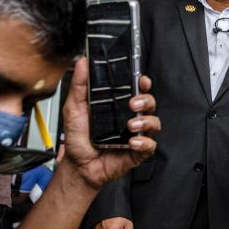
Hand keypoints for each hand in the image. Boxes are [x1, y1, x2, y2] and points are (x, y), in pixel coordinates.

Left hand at [61, 57, 158, 189]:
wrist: (78, 165)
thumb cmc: (78, 138)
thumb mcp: (74, 108)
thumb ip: (79, 85)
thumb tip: (81, 62)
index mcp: (118, 106)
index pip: (137, 90)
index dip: (143, 83)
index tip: (141, 80)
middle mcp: (130, 118)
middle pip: (150, 103)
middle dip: (146, 100)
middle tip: (133, 104)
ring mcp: (136, 134)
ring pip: (154, 122)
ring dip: (146, 121)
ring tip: (131, 126)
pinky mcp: (138, 151)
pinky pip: (150, 145)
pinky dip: (144, 142)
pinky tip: (133, 142)